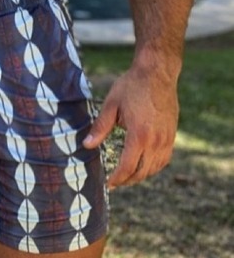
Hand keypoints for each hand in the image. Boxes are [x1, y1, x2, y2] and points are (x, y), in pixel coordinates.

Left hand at [83, 63, 178, 188]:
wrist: (158, 72)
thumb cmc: (132, 86)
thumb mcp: (111, 104)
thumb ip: (100, 127)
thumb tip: (86, 145)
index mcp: (139, 135)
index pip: (127, 167)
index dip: (117, 179)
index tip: (108, 184)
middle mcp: (155, 141)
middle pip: (142, 172)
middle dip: (127, 181)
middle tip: (115, 182)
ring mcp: (166, 139)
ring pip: (154, 168)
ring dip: (141, 175)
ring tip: (127, 175)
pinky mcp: (172, 134)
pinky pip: (164, 159)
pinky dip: (153, 166)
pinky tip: (144, 164)